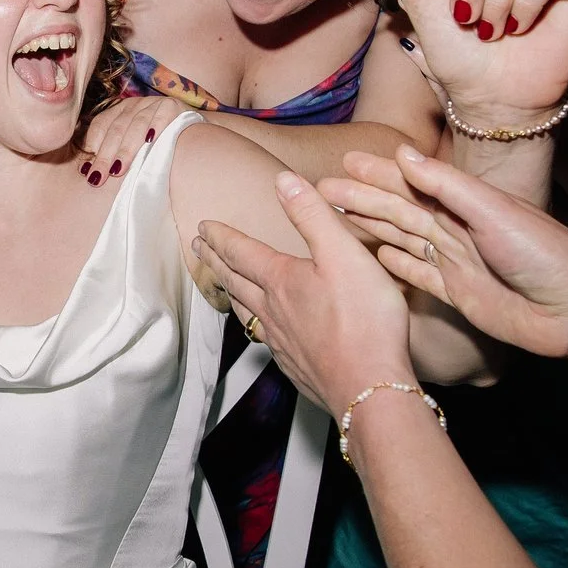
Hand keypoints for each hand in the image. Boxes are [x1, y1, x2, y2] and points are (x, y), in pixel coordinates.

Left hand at [77, 96, 164, 186]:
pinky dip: (155, 126)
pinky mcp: (172, 106)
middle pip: (116, 129)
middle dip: (105, 155)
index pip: (100, 126)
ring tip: (118, 168)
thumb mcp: (132, 146)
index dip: (93, 147)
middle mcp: (133, 105)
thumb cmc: (156, 145)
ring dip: (126, 148)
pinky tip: (150, 140)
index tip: (87, 170)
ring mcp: (153, 103)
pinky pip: (162, 115)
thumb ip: (112, 154)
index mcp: (118, 111)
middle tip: (98, 178)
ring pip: (136, 125)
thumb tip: (87, 172)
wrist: (190, 132)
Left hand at [195, 170, 413, 418]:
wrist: (369, 387)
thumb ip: (313, 215)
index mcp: (282, 280)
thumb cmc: (365, 320)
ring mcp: (281, 342)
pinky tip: (262, 329)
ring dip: (229, 292)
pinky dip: (254, 325)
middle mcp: (274, 311)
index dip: (222, 236)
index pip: (241, 252)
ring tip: (221, 284)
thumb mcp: (344, 254)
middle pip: (235, 281)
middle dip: (216, 261)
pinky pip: (264, 339)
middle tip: (198, 249)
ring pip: (246, 312)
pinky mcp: (295, 366)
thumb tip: (283, 181)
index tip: (203, 226)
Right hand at [323, 145, 567, 357]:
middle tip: (323, 190)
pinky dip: (395, 265)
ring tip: (335, 219)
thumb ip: (447, 185)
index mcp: (468, 203)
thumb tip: (403, 155)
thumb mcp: (492, 210)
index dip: (378, 173)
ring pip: (402, 239)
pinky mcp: (459, 293)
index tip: (345, 161)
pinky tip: (374, 258)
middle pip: (399, 210)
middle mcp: (459, 229)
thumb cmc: (543, 252)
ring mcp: (457, 261)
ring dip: (370, 227)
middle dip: (362, 198)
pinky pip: (418, 275)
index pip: (412, 183)